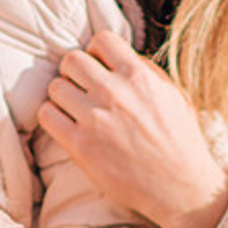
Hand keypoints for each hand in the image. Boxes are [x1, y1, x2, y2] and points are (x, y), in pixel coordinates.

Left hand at [37, 30, 227, 227]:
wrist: (181, 187)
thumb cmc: (180, 141)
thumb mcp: (173, 95)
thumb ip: (146, 71)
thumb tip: (118, 56)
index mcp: (139, 76)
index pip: (101, 40)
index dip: (96, 53)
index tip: (99, 68)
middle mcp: (114, 92)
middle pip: (71, 60)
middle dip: (75, 73)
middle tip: (83, 90)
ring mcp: (95, 118)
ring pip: (55, 87)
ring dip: (62, 97)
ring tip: (75, 110)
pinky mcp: (80, 145)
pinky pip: (46, 115)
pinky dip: (52, 117)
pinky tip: (66, 126)